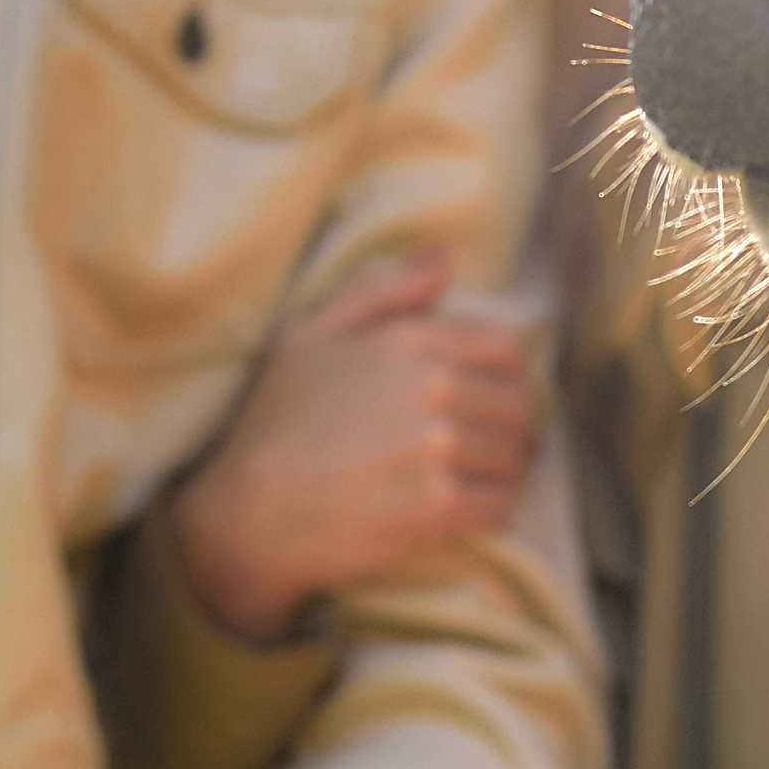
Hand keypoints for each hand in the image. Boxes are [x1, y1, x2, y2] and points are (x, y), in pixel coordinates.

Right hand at [173, 251, 541, 643]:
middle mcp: (431, 388)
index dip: (506, 379)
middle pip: (518, 407)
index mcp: (409, 341)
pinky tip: (466, 511)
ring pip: (514, 458)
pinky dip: (492, 510)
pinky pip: (501, 505)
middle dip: (509, 430)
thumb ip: (381, 292)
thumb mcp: (310, 337)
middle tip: (487, 450)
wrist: (250, 510)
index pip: (506, 350)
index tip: (489, 402)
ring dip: (502, 472)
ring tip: (476, 481)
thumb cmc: (276, 422)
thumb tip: (445, 257)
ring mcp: (437, 448)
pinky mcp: (437, 506)